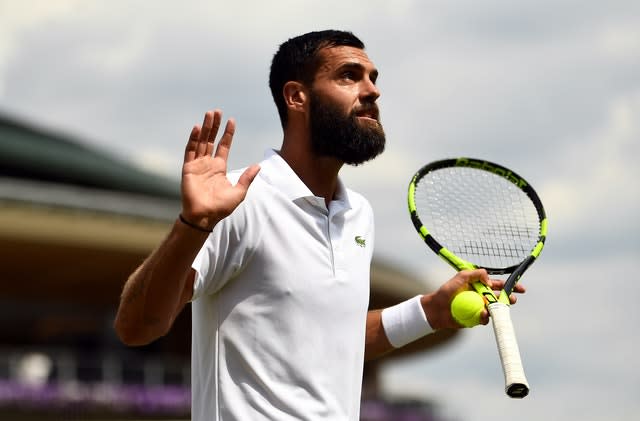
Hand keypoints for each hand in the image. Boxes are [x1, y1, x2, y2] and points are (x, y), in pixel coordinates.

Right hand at [181, 110, 259, 229]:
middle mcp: (208, 164)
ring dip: (205, 128)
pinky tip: (198, 128)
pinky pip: (190, 151)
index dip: (227, 134)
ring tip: (209, 114)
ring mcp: (197, 165)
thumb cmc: (221, 207)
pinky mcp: (188, 168)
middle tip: (217, 111)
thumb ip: (247, 178)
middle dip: (215, 126)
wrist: (205, 216)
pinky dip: (194, 139)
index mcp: (219, 168)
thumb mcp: (239, 192)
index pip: (224, 146)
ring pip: (201, 142)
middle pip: (211, 140)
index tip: (232, 121)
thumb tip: (258, 166)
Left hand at [421, 269, 525, 328]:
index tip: (520, 288)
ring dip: (498, 308)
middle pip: (501, 298)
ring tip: (493, 307)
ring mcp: (480, 308)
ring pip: (495, 309)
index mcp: (480, 286)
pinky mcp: (475, 319)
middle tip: (512, 299)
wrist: (436, 308)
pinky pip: (485, 319)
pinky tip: (482, 314)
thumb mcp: (460, 277)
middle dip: (509, 299)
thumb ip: (474, 274)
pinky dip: (486, 317)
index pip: (498, 285)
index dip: (510, 286)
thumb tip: (489, 279)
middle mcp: (482, 297)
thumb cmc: (447, 291)